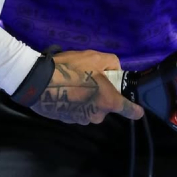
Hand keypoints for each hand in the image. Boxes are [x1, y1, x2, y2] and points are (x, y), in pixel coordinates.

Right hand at [28, 49, 144, 124]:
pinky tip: (63, 91)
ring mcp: (81, 119)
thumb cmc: (71, 69)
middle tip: (88, 80)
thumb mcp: (95, 57)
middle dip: (100, 96)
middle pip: (105, 106)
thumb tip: (114, 70)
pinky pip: (75, 110)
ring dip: (85, 100)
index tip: (137, 110)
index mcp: (109, 101)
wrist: (39, 81)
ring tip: (72, 85)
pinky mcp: (66, 120)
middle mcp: (97, 115)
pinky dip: (72, 103)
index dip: (135, 109)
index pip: (131, 111)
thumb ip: (112, 62)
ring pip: (89, 108)